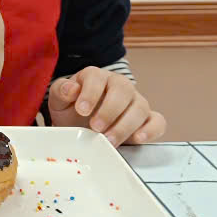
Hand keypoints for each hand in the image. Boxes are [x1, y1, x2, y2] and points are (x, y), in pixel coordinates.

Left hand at [48, 66, 165, 145]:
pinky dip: (151, 130)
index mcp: (96, 77)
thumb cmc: (71, 109)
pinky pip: (157, 122)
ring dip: (125, 125)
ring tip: (110, 140)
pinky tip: (138, 139)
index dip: (90, 93)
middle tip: (95, 128)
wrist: (81, 125)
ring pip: (140, 107)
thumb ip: (61, 91)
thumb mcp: (59, 101)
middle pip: (122, 90)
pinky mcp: (148, 119)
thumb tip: (71, 88)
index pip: (96, 77)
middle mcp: (119, 85)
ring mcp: (136, 101)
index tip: (81, 110)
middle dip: (109, 111)